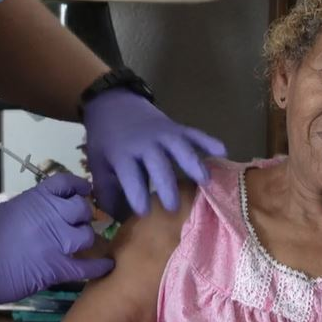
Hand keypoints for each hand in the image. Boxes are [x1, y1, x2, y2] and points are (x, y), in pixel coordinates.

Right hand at [0, 174, 113, 314]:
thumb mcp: (8, 209)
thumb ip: (32, 204)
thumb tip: (48, 205)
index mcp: (36, 199)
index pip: (66, 183)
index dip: (79, 186)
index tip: (85, 190)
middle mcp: (50, 216)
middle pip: (82, 209)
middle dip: (84, 215)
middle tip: (78, 223)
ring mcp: (56, 242)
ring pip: (87, 235)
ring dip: (85, 239)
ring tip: (80, 244)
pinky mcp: (58, 268)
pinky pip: (87, 267)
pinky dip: (99, 267)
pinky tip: (107, 265)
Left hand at [82, 88, 226, 219]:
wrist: (113, 102)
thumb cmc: (106, 140)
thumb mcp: (98, 165)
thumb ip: (108, 192)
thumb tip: (120, 219)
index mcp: (122, 154)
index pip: (130, 177)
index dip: (137, 195)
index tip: (144, 213)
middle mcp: (145, 143)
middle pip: (158, 165)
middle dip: (166, 186)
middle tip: (173, 208)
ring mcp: (164, 134)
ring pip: (180, 148)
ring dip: (193, 163)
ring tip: (205, 182)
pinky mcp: (177, 127)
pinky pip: (194, 134)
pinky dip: (208, 142)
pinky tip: (223, 153)